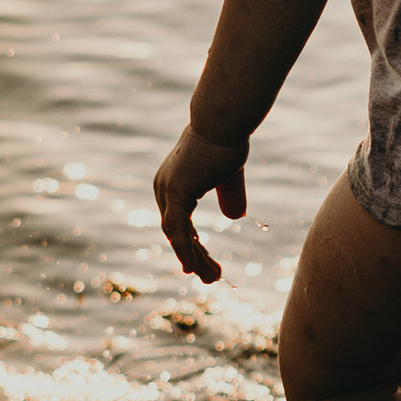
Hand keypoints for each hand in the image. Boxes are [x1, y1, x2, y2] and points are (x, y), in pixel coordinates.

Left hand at [154, 121, 248, 282]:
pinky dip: (185, 249)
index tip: (201, 263)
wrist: (222, 121)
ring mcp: (167, 191)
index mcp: (173, 184)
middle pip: (177, 232)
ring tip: (212, 278)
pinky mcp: (175, 193)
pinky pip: (179, 230)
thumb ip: (230, 195)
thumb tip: (235, 218)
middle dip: (194, 255)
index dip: (190, 244)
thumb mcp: (228, 174)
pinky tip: (193, 267)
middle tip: (211, 276)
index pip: (179, 222)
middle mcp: (164, 188)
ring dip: (194, 258)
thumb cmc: (226, 140)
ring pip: (177, 236)